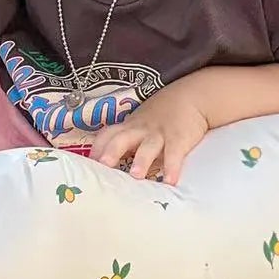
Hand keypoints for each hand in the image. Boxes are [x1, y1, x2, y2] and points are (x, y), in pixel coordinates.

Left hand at [88, 84, 209, 184]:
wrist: (191, 96)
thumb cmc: (162, 115)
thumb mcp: (141, 124)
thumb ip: (128, 143)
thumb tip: (110, 168)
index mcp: (129, 126)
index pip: (107, 135)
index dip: (96, 149)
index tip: (87, 166)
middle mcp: (140, 129)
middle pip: (122, 138)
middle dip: (111, 152)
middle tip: (103, 166)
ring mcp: (159, 133)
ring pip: (147, 146)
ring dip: (141, 161)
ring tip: (136, 175)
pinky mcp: (179, 138)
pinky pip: (174, 153)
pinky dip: (172, 167)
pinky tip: (170, 181)